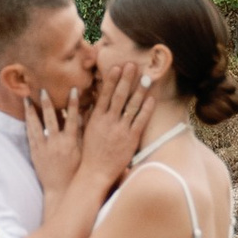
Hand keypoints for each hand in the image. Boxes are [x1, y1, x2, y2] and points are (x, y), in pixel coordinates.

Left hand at [27, 88, 86, 201]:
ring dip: (32, 110)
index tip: (73, 89)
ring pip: (37, 125)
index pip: (73, 118)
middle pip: (51, 118)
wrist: (61, 190)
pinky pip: (30, 135)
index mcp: (71, 142)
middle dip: (47, 103)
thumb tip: (91, 119)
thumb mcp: (84, 153)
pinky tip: (25, 115)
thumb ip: (86, 135)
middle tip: (43, 89)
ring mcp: (45, 147)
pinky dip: (28, 124)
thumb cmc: (77, 172)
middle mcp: (57, 142)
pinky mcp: (36, 153)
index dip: (74, 103)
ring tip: (26, 98)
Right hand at [79, 52, 150, 185]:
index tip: (117, 67)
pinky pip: (140, 121)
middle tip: (133, 65)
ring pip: (132, 106)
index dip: (112, 80)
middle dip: (127, 79)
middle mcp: (109, 121)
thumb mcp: (86, 130)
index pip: (105, 94)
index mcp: (96, 118)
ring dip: (139, 90)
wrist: (95, 172)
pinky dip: (146, 109)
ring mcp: (121, 130)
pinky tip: (151, 99)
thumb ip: (89, 114)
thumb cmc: (90, 152)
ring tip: (146, 77)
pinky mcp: (131, 139)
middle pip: (119, 96)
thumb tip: (92, 99)